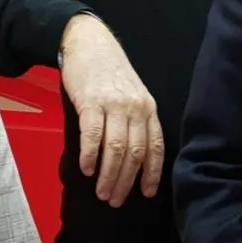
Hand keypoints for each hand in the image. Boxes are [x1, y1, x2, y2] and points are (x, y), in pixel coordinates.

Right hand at [58, 14, 163, 206]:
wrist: (90, 42)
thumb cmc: (110, 71)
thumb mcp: (133, 93)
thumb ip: (136, 120)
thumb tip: (132, 156)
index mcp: (148, 108)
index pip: (155, 146)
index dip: (152, 172)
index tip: (146, 193)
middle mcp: (136, 108)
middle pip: (135, 152)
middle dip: (126, 181)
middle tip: (115, 200)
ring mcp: (114, 104)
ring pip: (116, 148)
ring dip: (109, 175)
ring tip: (101, 192)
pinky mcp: (91, 101)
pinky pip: (93, 135)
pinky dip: (90, 155)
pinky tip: (86, 169)